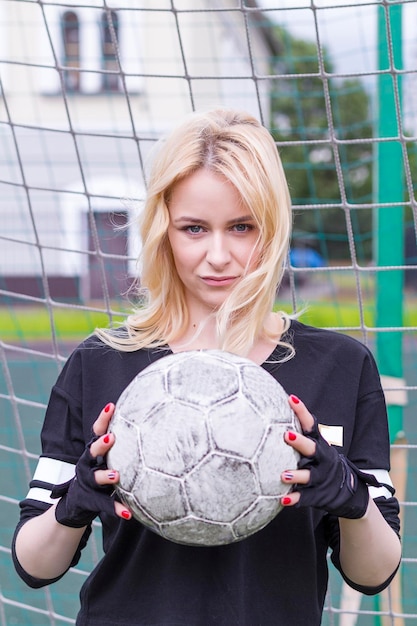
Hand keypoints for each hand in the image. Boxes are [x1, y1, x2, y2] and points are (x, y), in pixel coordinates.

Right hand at [51, 403, 131, 526]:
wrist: (75, 504)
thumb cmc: (98, 474)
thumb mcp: (105, 457)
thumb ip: (121, 444)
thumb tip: (148, 421)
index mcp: (93, 451)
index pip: (97, 431)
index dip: (103, 418)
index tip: (111, 406)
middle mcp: (87, 464)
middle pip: (92, 451)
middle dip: (100, 444)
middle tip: (111, 438)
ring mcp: (87, 483)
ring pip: (96, 478)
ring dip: (106, 476)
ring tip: (117, 476)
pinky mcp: (89, 500)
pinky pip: (104, 505)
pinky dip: (116, 508)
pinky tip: (127, 513)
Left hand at [280, 395, 379, 518]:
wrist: (349, 491)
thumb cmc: (321, 462)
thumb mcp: (315, 446)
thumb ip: (299, 433)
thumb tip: (272, 411)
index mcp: (319, 443)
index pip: (310, 424)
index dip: (301, 411)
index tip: (290, 398)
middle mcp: (323, 458)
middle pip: (312, 448)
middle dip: (300, 442)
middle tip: (286, 435)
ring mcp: (322, 477)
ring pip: (309, 475)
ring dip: (296, 475)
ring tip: (283, 475)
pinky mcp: (320, 494)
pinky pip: (307, 497)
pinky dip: (296, 499)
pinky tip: (284, 499)